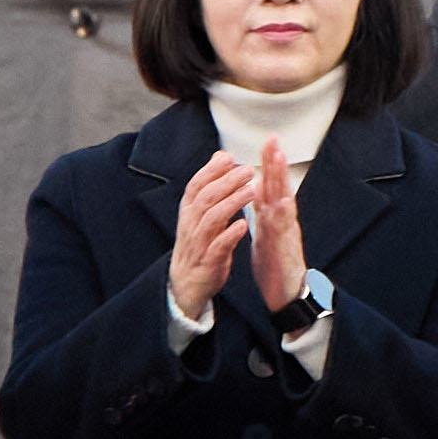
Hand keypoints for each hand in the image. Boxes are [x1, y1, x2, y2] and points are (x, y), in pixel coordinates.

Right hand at [165, 151, 254, 321]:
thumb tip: (221, 156)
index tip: (229, 157)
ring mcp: (198, 244)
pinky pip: (218, 247)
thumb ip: (211, 185)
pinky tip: (244, 224)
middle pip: (206, 198)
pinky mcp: (208, 262)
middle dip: (227, 182)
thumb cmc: (197, 242)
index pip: (196, 185)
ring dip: (232, 203)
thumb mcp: (200, 212)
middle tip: (248, 171)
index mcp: (189, 211)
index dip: (211, 170)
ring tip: (251, 191)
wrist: (186, 283)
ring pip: (212, 219)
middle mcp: (191, 224)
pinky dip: (230, 234)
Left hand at [244, 142, 307, 312]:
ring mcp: (286, 233)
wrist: (288, 294)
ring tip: (279, 159)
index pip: (271, 185)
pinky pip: (284, 230)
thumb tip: (256, 192)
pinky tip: (282, 201)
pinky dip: (283, 214)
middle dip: (276, 163)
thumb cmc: (276, 265)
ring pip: (284, 200)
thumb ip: (263, 213)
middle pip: (279, 186)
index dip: (269, 164)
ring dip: (281, 180)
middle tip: (273, 139)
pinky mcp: (286, 249)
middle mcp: (282, 221)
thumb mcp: (265, 234)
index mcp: (274, 218)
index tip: (268, 142)